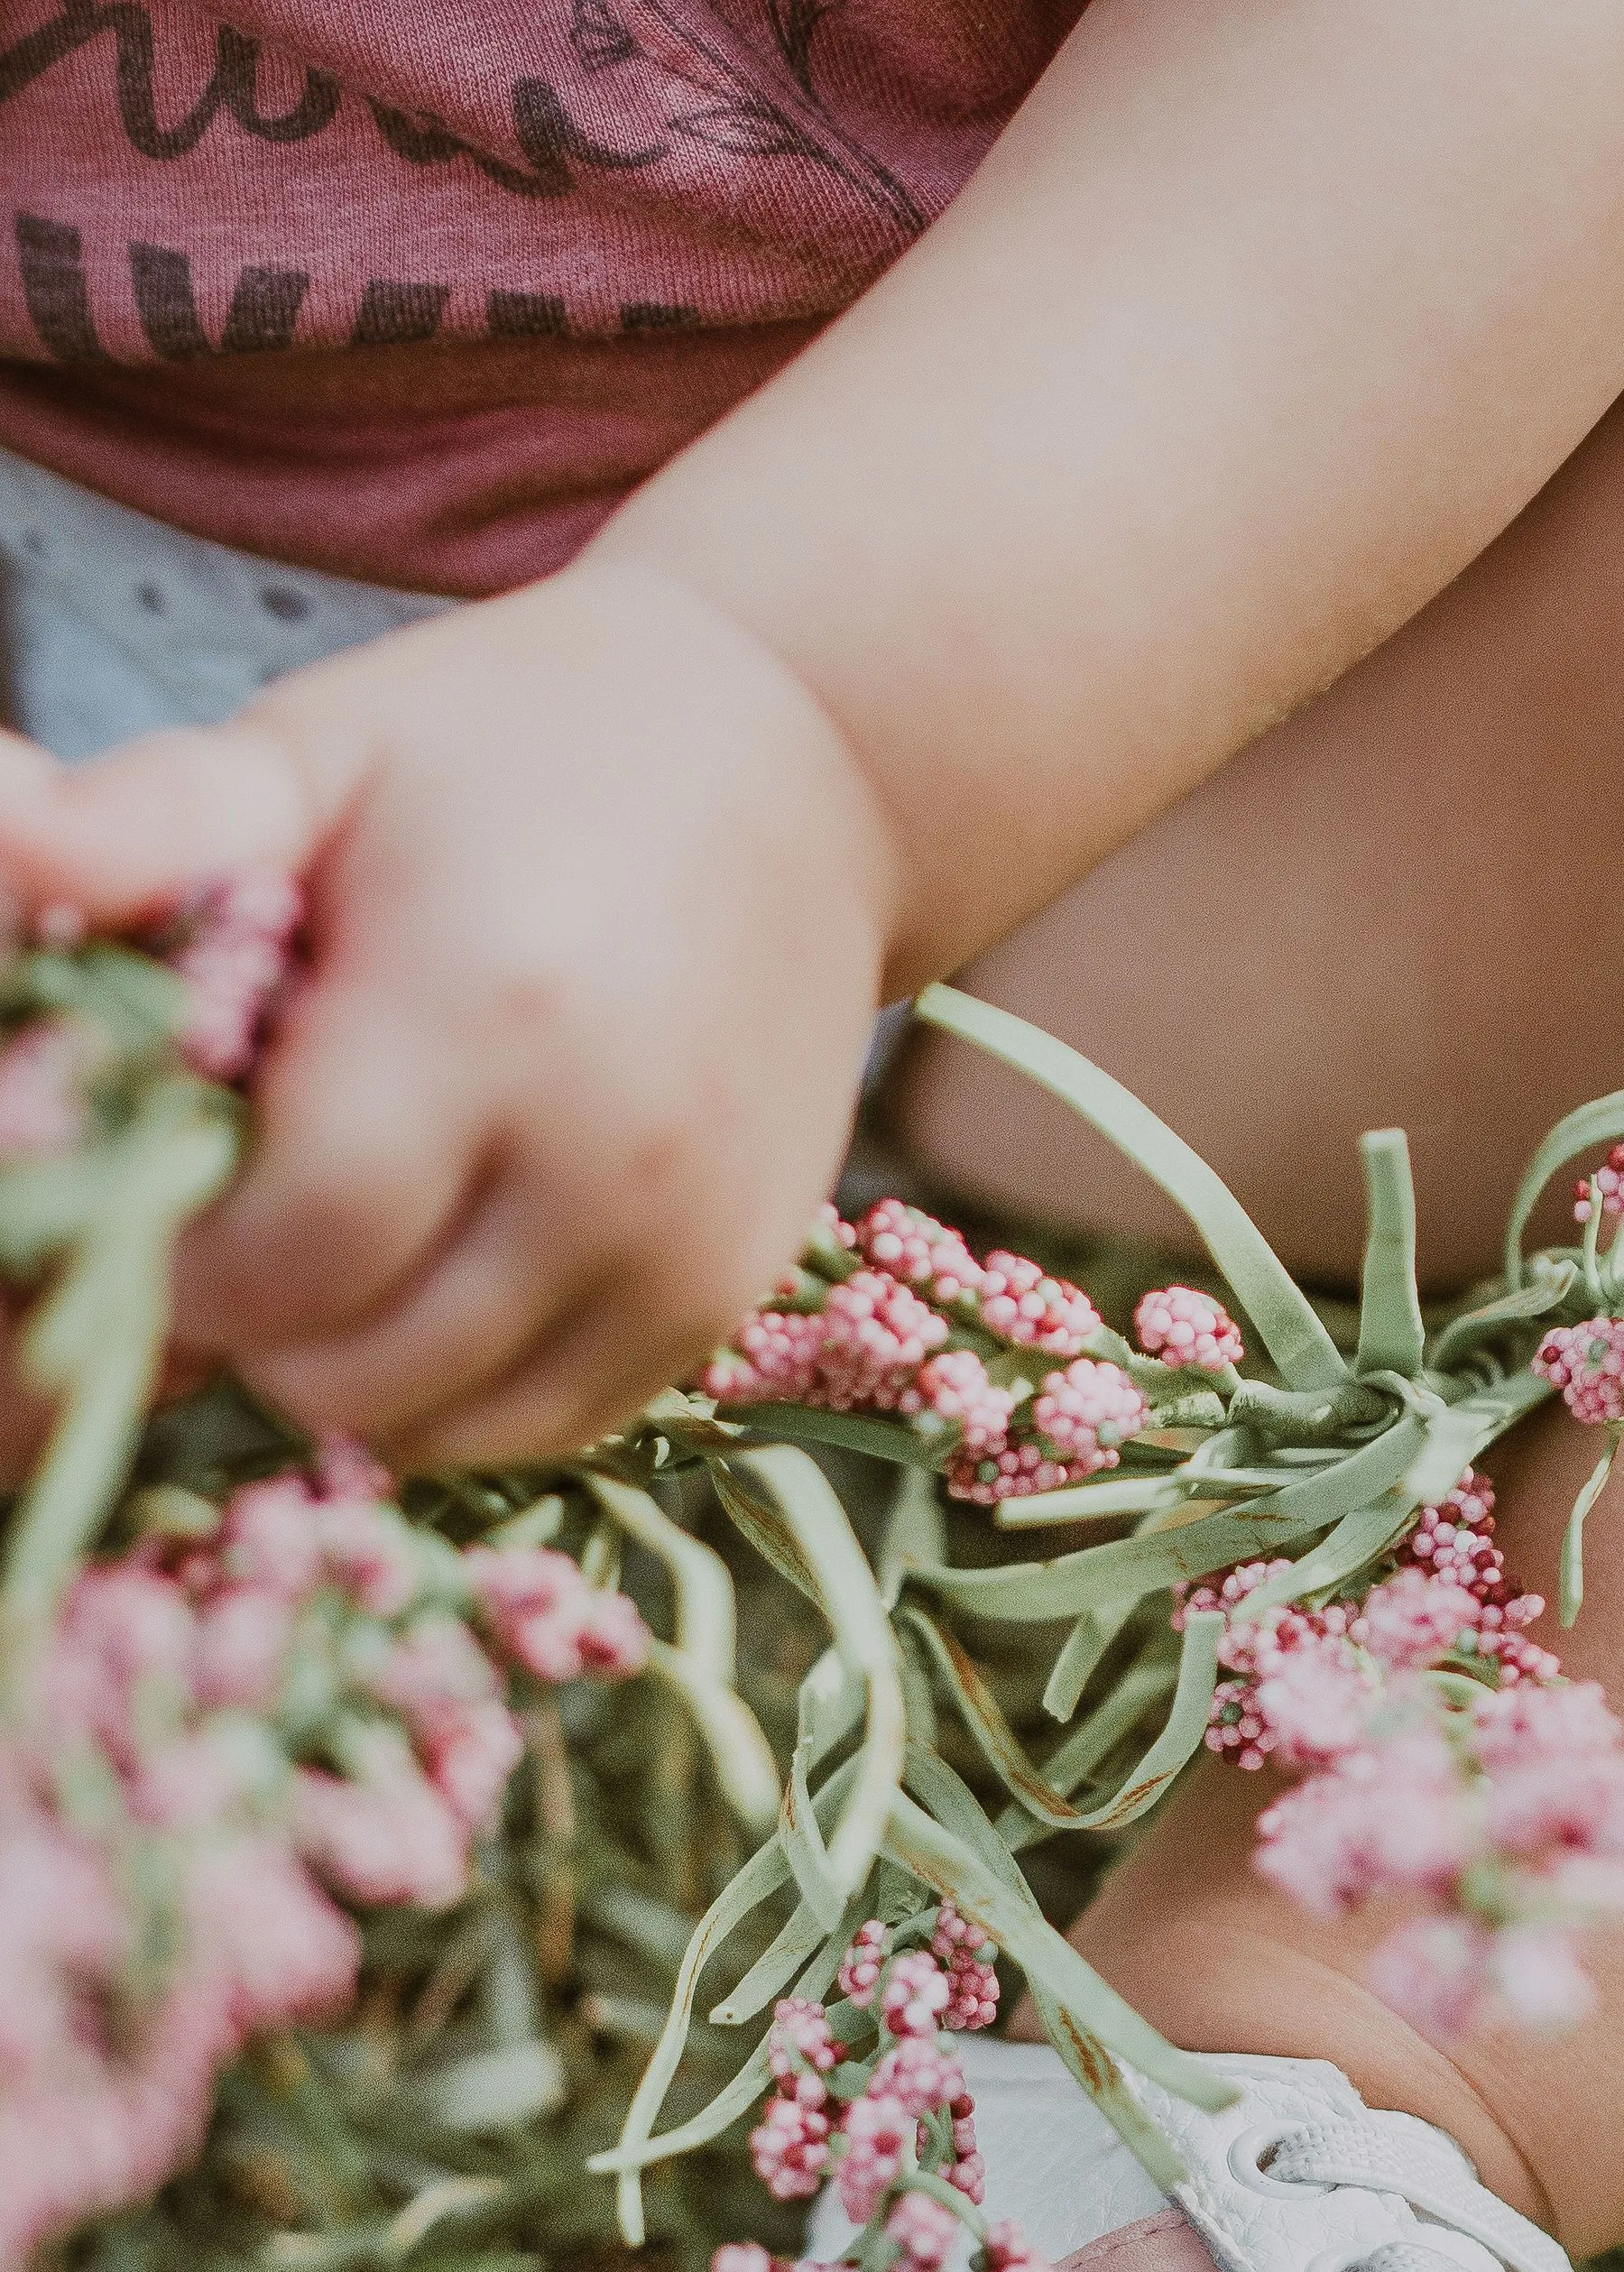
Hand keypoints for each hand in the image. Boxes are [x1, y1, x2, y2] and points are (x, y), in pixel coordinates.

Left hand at [0, 564, 897, 1467]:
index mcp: (482, 1016)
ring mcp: (685, 1247)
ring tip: (345, 1237)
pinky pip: (553, 1422)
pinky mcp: (730, 1295)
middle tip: (239, 1212)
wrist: (804, 772)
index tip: (155, 1178)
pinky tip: (446, 1264)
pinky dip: (466, 1382)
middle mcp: (606, 1163)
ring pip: (446, 1429)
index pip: (276, 1258)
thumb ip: (156, 819)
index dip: (173, 1253)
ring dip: (354, 1367)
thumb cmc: (522, 751)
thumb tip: (5, 833)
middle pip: (351, 1372)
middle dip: (251, 1322)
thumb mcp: (327, 750)